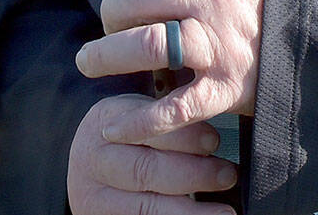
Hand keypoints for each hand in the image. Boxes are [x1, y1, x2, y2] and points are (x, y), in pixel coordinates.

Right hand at [67, 94, 236, 213]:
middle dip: (193, 174)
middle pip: (145, 170)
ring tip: (223, 212)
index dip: (185, 138)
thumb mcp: (140, 112)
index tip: (214, 142)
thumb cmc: (129, 133)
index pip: (149, 130)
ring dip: (189, 211)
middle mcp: (94, 159)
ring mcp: (92, 195)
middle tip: (227, 175)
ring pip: (145, 207)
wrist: (91, 160)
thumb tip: (215, 134)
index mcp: (105, 122)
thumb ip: (170, 119)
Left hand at [76, 0, 264, 142]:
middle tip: (101, 34)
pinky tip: (116, 124)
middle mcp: (212, 10)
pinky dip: (141, 120)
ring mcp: (218, 50)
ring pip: (151, 47)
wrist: (313, 38)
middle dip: (109, 21)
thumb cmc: (266, 0)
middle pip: (143, 5)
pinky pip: (176, 108)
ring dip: (110, 56)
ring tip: (91, 63)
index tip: (118, 11)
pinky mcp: (224, 90)